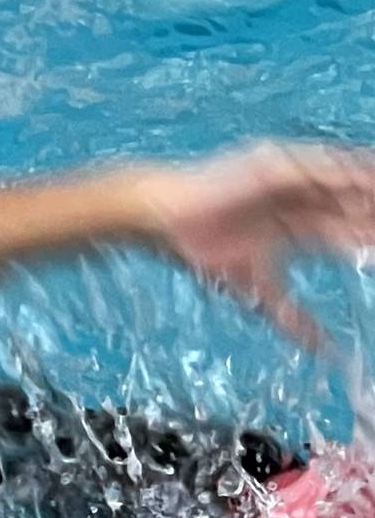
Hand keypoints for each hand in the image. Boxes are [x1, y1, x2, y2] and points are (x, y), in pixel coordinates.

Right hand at [143, 142, 374, 349]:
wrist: (164, 220)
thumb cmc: (200, 253)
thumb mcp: (258, 292)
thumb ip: (294, 319)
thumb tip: (329, 354)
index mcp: (292, 229)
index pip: (342, 234)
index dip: (368, 241)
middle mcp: (296, 202)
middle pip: (347, 207)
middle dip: (372, 215)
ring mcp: (288, 180)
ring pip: (338, 184)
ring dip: (365, 187)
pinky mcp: (275, 163)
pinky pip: (316, 164)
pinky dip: (341, 169)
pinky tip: (362, 175)